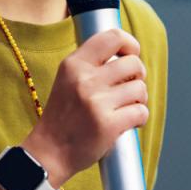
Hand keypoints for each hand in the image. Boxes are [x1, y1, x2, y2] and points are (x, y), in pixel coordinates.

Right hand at [21, 29, 148, 186]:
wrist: (48, 152)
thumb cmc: (63, 116)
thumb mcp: (68, 79)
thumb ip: (92, 64)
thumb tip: (127, 53)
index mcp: (74, 64)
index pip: (113, 37)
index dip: (130, 44)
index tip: (131, 54)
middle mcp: (84, 79)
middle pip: (133, 63)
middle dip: (138, 76)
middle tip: (128, 87)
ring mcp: (96, 102)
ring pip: (140, 88)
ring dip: (139, 99)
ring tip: (127, 107)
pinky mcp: (108, 125)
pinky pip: (141, 112)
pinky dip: (140, 118)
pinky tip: (129, 122)